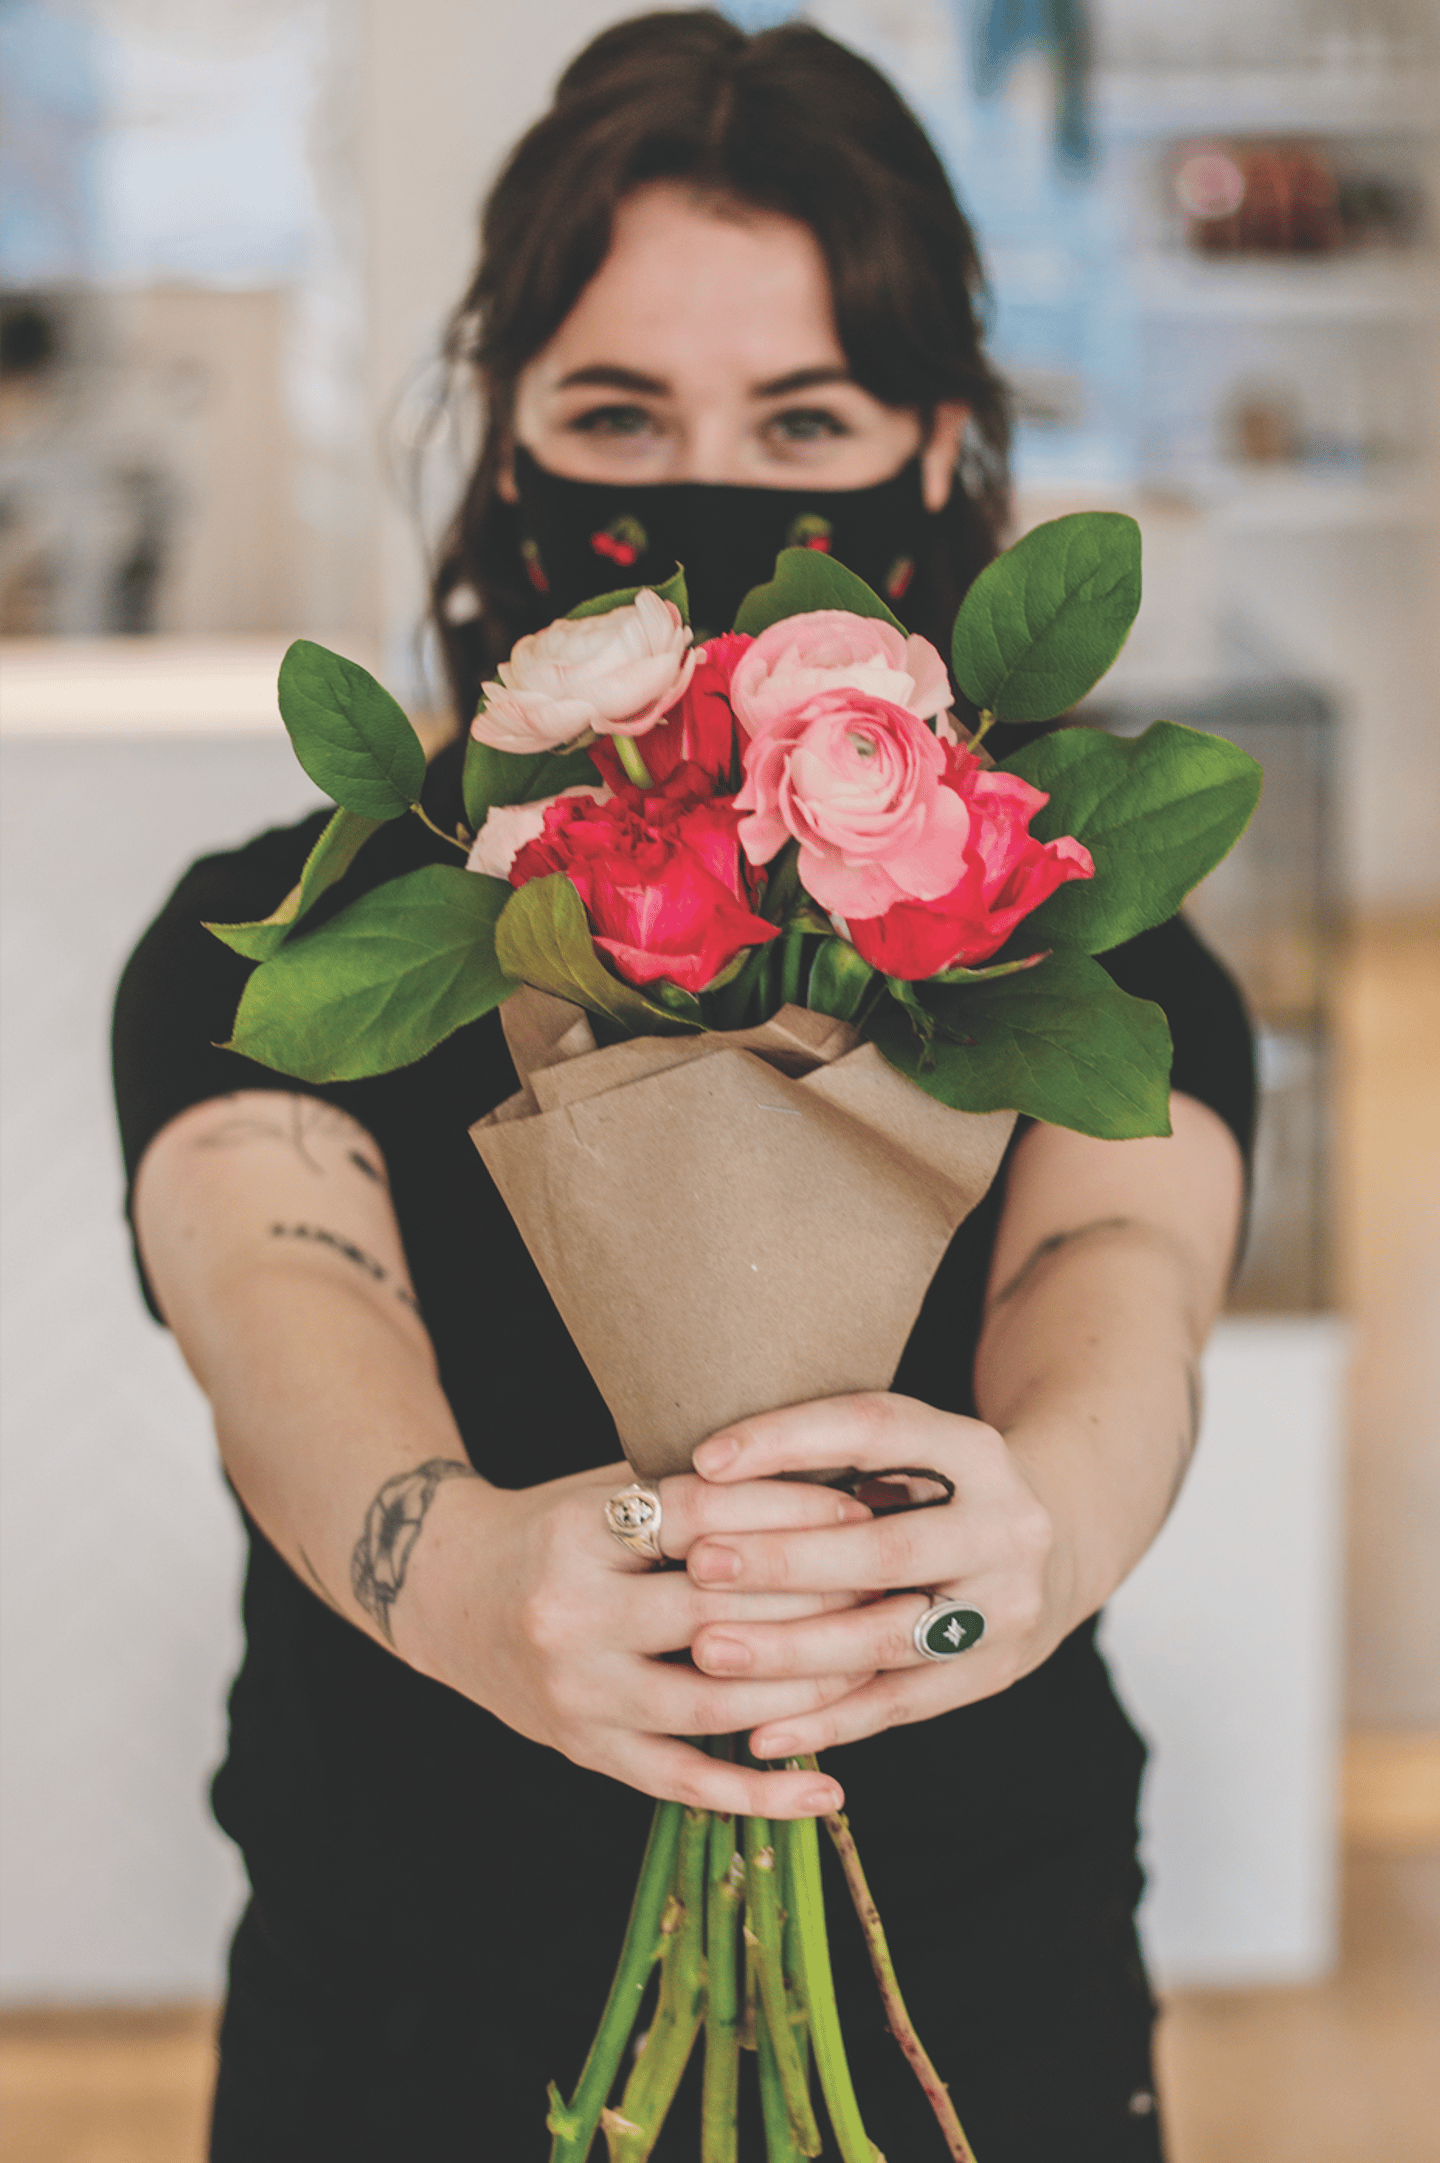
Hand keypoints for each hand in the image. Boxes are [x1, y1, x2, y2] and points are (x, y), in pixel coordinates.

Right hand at [397, 1459, 874, 1816]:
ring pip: (711, 1701)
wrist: (447, 1594)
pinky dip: (759, 1793)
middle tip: (890, 1592)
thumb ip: (694, 1495)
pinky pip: (683, 1782)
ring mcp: (576, 1691)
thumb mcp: (608, 1491)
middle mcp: (571, 1613)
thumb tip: (828, 1479)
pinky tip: (828, 1789)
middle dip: (814, 1602)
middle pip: (715, 1611)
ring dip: (805, 1690)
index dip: (788, 1513)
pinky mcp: (585, 1750)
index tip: (861, 1512)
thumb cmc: (557, 1530)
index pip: (704, 1517)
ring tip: (875, 1671)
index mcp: (581, 1532)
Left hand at [683, 1393, 1062, 1758]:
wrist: (1058, 1545)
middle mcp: (1005, 1528)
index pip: (876, 1430)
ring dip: (791, 1649)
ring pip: (886, 1637)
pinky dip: (825, 1721)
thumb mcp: (914, 1448)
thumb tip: (708, 1469)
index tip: (705, 1460)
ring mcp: (1005, 1608)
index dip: (789, 1441)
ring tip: (708, 1651)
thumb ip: (836, 1454)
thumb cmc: (940, 1488)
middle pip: (886, 1550)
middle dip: (784, 1560)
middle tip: (700, 1563)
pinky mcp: (992, 1674)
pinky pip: (897, 1704)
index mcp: (976, 1450)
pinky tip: (758, 1731)